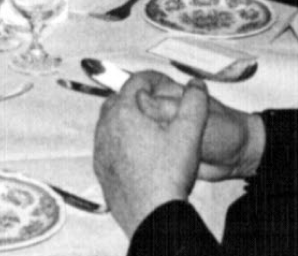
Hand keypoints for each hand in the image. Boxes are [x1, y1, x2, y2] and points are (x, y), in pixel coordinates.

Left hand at [95, 75, 212, 235]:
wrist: (153, 217)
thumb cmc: (168, 176)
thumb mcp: (190, 133)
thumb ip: (195, 103)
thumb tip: (196, 85)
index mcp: (123, 113)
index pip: (135, 82)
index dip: (154, 78)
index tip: (165, 84)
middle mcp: (105, 128)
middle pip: (119, 100)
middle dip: (137, 97)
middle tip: (157, 103)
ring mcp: (101, 150)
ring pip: (111, 123)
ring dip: (128, 119)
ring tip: (151, 128)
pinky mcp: (101, 170)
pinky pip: (109, 146)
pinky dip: (121, 141)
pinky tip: (140, 152)